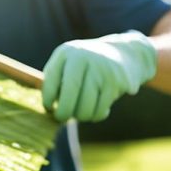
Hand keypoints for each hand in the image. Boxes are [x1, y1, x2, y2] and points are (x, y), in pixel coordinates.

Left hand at [42, 31, 156, 121]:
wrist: (122, 53)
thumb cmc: (83, 66)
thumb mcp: (65, 65)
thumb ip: (53, 82)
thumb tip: (47, 108)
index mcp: (66, 52)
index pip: (51, 82)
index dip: (47, 100)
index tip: (49, 108)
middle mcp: (83, 57)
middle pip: (69, 95)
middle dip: (63, 113)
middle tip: (62, 118)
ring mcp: (102, 68)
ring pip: (86, 106)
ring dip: (80, 116)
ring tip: (79, 113)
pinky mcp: (117, 81)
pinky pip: (101, 109)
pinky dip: (96, 116)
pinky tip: (95, 111)